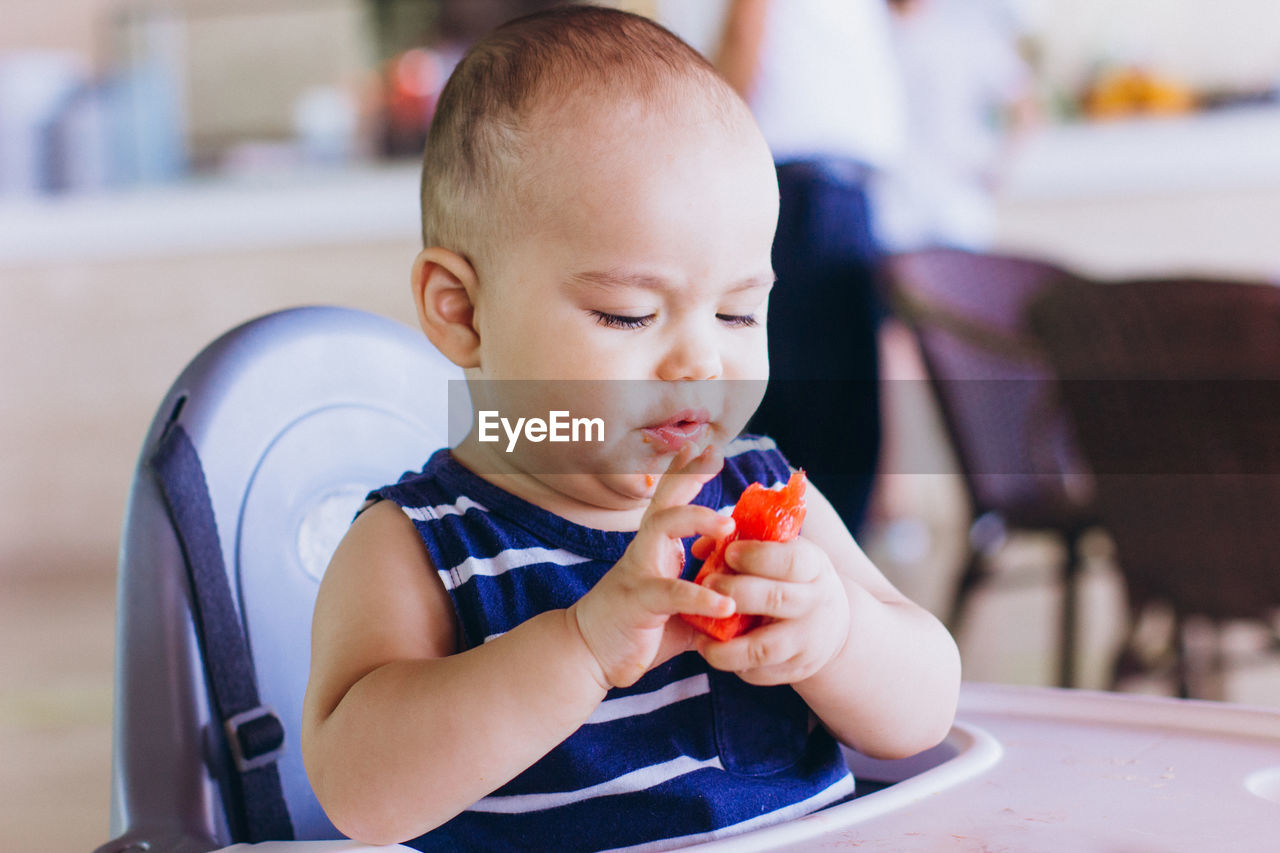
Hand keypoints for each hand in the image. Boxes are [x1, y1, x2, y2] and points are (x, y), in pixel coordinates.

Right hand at [570, 446, 737, 688]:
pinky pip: (672, 593)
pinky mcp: (638, 601)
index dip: (686, 475)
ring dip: (696, 519)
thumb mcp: (681, 614)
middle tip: (714, 452)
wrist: (587, 655)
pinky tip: (726, 604)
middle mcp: (645, 552)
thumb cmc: (635, 632)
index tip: (706, 450)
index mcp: (655, 551)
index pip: (671, 504)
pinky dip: (700, 596)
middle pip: (665, 501)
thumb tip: (747, 604)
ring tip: (728, 524)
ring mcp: (638, 572)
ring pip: (662, 528)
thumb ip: (709, 602)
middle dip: (690, 475)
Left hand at [693, 536, 849, 685]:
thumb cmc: (792, 578)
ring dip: (727, 647)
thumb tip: (700, 548)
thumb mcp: (782, 553)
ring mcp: (808, 640)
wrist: (830, 623)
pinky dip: (735, 666)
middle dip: (735, 592)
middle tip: (705, 587)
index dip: (758, 556)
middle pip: (775, 599)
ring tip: (701, 640)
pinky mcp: (797, 669)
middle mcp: (816, 604)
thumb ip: (744, 545)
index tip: (729, 553)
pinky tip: (718, 654)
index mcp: (814, 567)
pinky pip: (761, 673)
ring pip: (765, 648)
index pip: (791, 561)